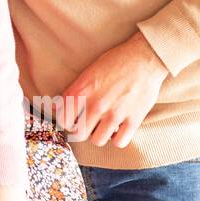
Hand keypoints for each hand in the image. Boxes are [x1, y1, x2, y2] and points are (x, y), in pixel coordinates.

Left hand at [60, 31, 167, 146]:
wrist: (145, 58)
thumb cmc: (115, 62)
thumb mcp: (88, 72)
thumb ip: (73, 91)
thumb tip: (54, 106)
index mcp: (82, 91)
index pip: (63, 119)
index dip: (66, 122)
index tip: (73, 120)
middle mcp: (96, 104)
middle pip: (78, 134)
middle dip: (81, 131)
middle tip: (87, 125)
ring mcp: (115, 113)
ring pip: (98, 141)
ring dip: (99, 135)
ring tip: (103, 126)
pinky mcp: (134, 119)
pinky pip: (119, 142)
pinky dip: (117, 138)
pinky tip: (118, 129)